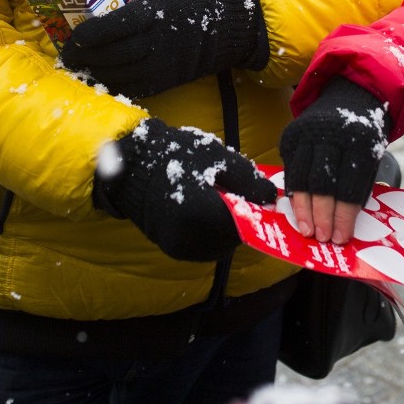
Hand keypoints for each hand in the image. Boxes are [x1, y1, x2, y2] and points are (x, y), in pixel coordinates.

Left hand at [61, 0, 268, 97]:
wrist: (233, 19)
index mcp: (161, 7)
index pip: (123, 25)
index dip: (95, 33)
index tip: (77, 33)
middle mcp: (163, 38)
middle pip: (117, 54)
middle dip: (87, 56)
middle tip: (67, 53)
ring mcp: (167, 63)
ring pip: (123, 74)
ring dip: (96, 72)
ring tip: (78, 65)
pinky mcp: (170, 80)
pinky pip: (136, 89)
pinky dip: (115, 85)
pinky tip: (100, 78)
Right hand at [94, 117, 277, 260]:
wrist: (131, 165)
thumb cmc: (175, 154)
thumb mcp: (217, 158)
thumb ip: (247, 180)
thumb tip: (272, 197)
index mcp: (204, 216)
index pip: (246, 225)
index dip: (256, 211)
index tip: (257, 197)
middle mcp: (191, 240)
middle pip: (233, 238)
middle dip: (240, 219)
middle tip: (234, 194)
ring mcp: (180, 248)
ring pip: (219, 246)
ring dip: (225, 227)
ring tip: (216, 200)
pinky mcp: (172, 249)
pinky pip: (202, 247)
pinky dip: (209, 233)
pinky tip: (203, 210)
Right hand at [279, 77, 388, 245]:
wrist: (349, 98)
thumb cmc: (362, 140)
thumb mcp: (370, 160)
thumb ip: (358, 189)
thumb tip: (343, 227)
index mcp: (360, 142)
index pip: (350, 186)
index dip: (344, 215)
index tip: (341, 238)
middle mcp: (332, 135)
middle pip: (322, 182)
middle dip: (322, 215)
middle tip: (322, 238)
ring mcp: (308, 132)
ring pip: (301, 177)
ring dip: (303, 209)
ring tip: (307, 230)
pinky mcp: (291, 134)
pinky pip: (289, 168)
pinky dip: (294, 192)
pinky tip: (298, 210)